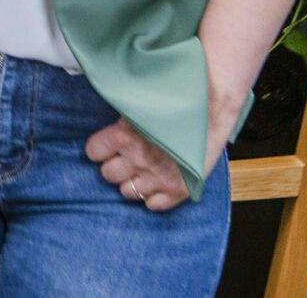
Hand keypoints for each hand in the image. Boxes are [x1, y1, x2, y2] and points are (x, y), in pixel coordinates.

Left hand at [84, 114, 230, 211]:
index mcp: (124, 136)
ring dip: (132, 182)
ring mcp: (158, 178)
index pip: (93, 152)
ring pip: (127, 192)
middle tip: (126, 157)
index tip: (107, 146)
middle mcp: (138, 160)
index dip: (100, 148)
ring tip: (143, 169)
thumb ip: (120, 119)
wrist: (212, 107)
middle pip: (107, 174)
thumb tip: (105, 120)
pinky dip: (154, 197)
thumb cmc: (175, 100)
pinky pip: (154, 205)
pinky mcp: (179, 190)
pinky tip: (157, 183)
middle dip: (116, 165)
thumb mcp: (138, 103)